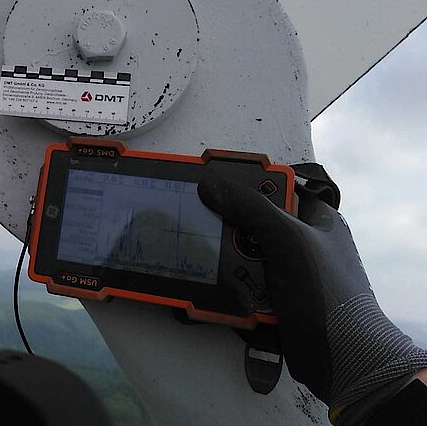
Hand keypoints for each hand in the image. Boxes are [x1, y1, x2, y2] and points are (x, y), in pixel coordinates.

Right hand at [198, 175, 426, 423]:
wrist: (341, 358)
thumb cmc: (325, 290)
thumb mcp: (288, 238)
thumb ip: (250, 208)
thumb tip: (209, 185)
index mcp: (316, 219)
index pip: (279, 187)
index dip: (250, 181)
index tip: (214, 179)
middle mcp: (302, 243)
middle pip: (255, 221)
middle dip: (229, 223)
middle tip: (198, 216)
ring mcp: (288, 274)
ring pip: (245, 254)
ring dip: (224, 257)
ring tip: (197, 251)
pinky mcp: (274, 301)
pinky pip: (243, 284)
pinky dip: (227, 283)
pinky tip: (206, 279)